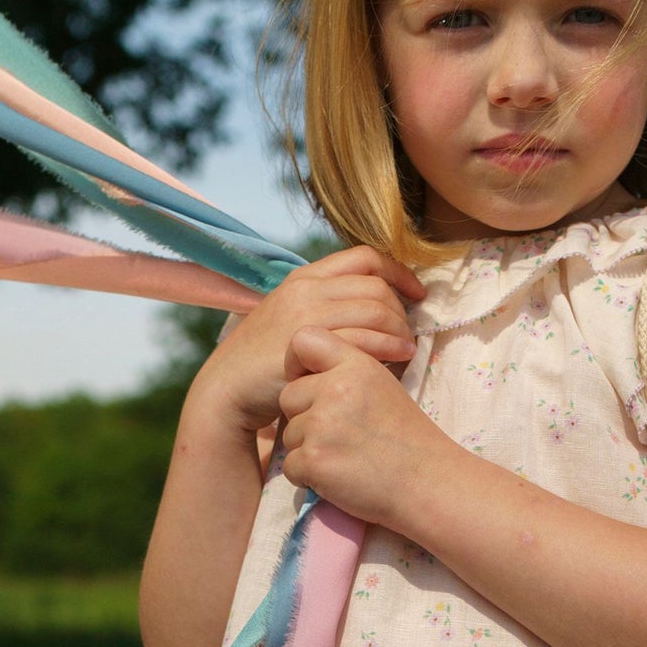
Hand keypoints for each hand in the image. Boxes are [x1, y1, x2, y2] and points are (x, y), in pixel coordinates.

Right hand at [194, 246, 424, 435]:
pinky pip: (365, 336)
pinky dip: (390, 346)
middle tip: (410, 334)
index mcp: (305, 277)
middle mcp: (307, 288)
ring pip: (376, 309)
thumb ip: (326, 308)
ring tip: (408, 349)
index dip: (399, 272)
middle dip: (402, 309)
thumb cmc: (264, 363)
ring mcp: (307, 313)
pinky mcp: (310, 342)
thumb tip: (371, 309)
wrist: (228, 389)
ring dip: (401, 329)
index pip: (365, 257)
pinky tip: (399, 358)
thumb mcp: (292, 321)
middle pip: (376, 285)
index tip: (417, 293)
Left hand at [278, 326, 451, 528]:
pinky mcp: (313, 458)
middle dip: (305, 418)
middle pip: (289, 396)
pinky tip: (340, 476)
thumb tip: (307, 373)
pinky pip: (290, 465)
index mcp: (356, 365)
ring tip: (347, 457)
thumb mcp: (383, 386)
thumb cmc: (407, 439)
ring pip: (289, 435)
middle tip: (341, 435)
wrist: (427, 483)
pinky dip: (309, 477)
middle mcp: (336, 388)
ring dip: (309, 450)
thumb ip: (346, 372)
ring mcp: (322, 424)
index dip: (297, 364)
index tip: (310, 383)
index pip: (304, 340)